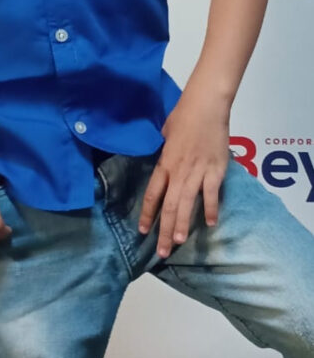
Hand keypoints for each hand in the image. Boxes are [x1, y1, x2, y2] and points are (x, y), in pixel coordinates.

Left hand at [138, 89, 229, 257]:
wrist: (206, 106)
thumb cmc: (184, 115)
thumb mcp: (165, 133)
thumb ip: (164, 150)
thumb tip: (163, 158)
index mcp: (164, 163)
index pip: (152, 194)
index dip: (147, 213)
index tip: (142, 230)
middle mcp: (179, 171)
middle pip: (169, 205)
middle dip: (164, 230)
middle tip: (161, 251)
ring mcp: (198, 172)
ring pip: (187, 203)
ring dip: (183, 224)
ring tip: (178, 243)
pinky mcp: (216, 170)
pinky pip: (212, 193)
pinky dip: (211, 208)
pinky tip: (210, 223)